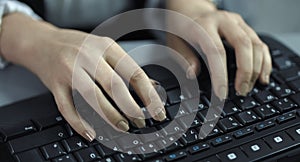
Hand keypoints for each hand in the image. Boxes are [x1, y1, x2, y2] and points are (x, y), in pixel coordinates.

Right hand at [0, 13, 165, 140]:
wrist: (42, 42)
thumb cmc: (78, 47)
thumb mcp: (105, 50)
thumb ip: (127, 67)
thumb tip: (153, 86)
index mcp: (106, 47)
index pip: (133, 72)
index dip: (148, 95)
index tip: (157, 110)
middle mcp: (88, 56)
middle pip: (114, 85)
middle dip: (131, 107)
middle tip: (141, 121)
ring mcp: (69, 69)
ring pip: (92, 96)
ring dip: (110, 115)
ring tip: (122, 126)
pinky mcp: (54, 84)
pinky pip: (67, 107)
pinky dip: (80, 123)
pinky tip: (91, 132)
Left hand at [167, 0, 271, 97]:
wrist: (189, 9)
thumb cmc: (182, 28)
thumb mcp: (175, 42)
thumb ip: (184, 57)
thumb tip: (192, 74)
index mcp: (203, 25)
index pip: (216, 51)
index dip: (220, 75)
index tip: (221, 93)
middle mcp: (223, 20)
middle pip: (243, 45)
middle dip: (245, 72)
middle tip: (240, 91)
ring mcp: (236, 22)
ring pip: (256, 44)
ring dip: (256, 69)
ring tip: (248, 87)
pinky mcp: (244, 26)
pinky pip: (261, 44)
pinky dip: (264, 61)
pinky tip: (262, 76)